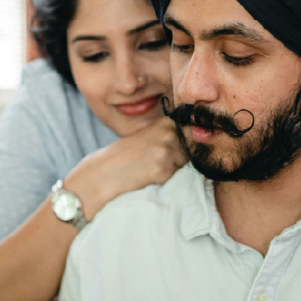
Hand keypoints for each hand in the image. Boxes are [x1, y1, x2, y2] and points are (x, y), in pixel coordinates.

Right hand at [66, 119, 185, 219]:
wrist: (103, 173)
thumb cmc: (125, 156)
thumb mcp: (146, 136)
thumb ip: (168, 135)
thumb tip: (197, 139)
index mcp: (165, 122)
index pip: (193, 131)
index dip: (189, 142)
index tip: (176, 149)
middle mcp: (168, 133)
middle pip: (193, 149)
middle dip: (182, 156)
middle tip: (156, 160)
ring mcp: (167, 151)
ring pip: (186, 163)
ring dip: (174, 168)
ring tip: (151, 167)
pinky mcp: (163, 169)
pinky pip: (176, 176)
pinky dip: (165, 178)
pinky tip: (148, 175)